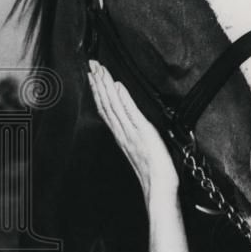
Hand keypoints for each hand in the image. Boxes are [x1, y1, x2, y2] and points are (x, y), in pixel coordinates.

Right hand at [87, 60, 178, 201]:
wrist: (159, 186)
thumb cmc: (154, 172)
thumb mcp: (140, 151)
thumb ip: (133, 136)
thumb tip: (128, 123)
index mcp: (122, 136)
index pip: (107, 109)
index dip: (98, 92)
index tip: (93, 76)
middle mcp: (123, 133)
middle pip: (106, 104)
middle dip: (98, 83)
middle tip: (91, 65)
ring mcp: (131, 132)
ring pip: (114, 105)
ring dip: (106, 86)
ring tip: (99, 69)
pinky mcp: (143, 132)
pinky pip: (130, 112)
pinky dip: (123, 98)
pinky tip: (118, 86)